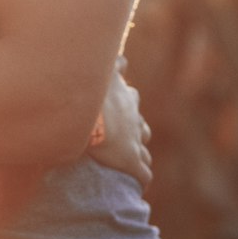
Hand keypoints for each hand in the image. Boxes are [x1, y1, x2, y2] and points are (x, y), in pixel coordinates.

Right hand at [87, 58, 151, 189]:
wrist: (96, 125)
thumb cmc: (93, 96)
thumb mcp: (102, 74)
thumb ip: (110, 62)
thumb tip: (117, 53)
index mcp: (126, 99)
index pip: (131, 99)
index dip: (125, 104)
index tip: (118, 108)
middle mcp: (135, 120)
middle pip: (141, 127)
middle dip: (134, 132)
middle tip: (119, 139)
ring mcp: (135, 142)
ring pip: (144, 150)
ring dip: (138, 155)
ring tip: (127, 162)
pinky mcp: (133, 164)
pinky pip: (143, 174)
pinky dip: (141, 178)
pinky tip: (139, 185)